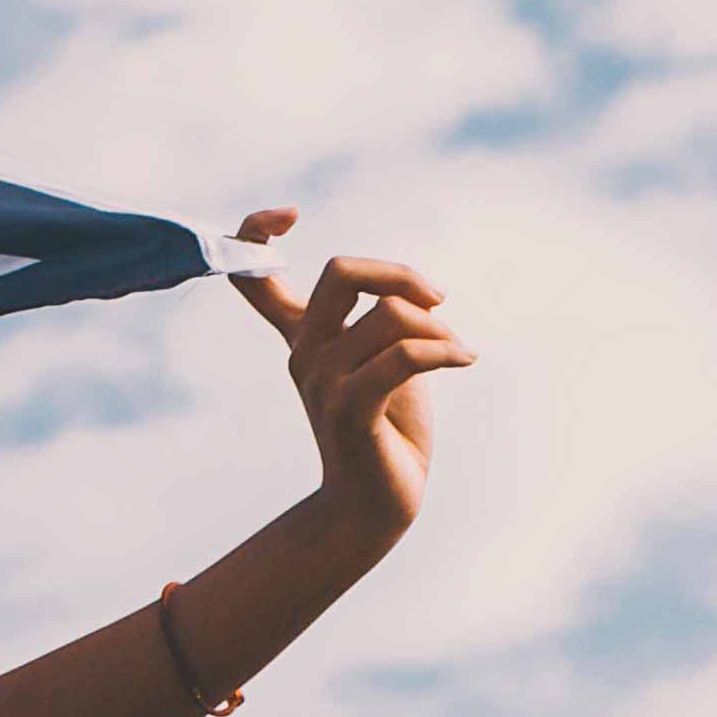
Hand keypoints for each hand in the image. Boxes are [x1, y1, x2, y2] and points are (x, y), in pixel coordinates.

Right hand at [226, 206, 470, 529]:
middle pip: (342, 271)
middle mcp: (304, 354)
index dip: (255, 232)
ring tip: (457, 352)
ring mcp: (322, 383)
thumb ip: (381, 315)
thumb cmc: (386, 424)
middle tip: (438, 299)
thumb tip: (411, 288)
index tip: (289, 215)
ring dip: (441, 329)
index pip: (251, 275)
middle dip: (401, 274)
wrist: (377, 502)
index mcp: (302, 336)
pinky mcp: (351, 411)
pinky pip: (405, 355)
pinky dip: (446, 351)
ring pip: (392, 317)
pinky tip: (466, 360)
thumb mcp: (381, 356)